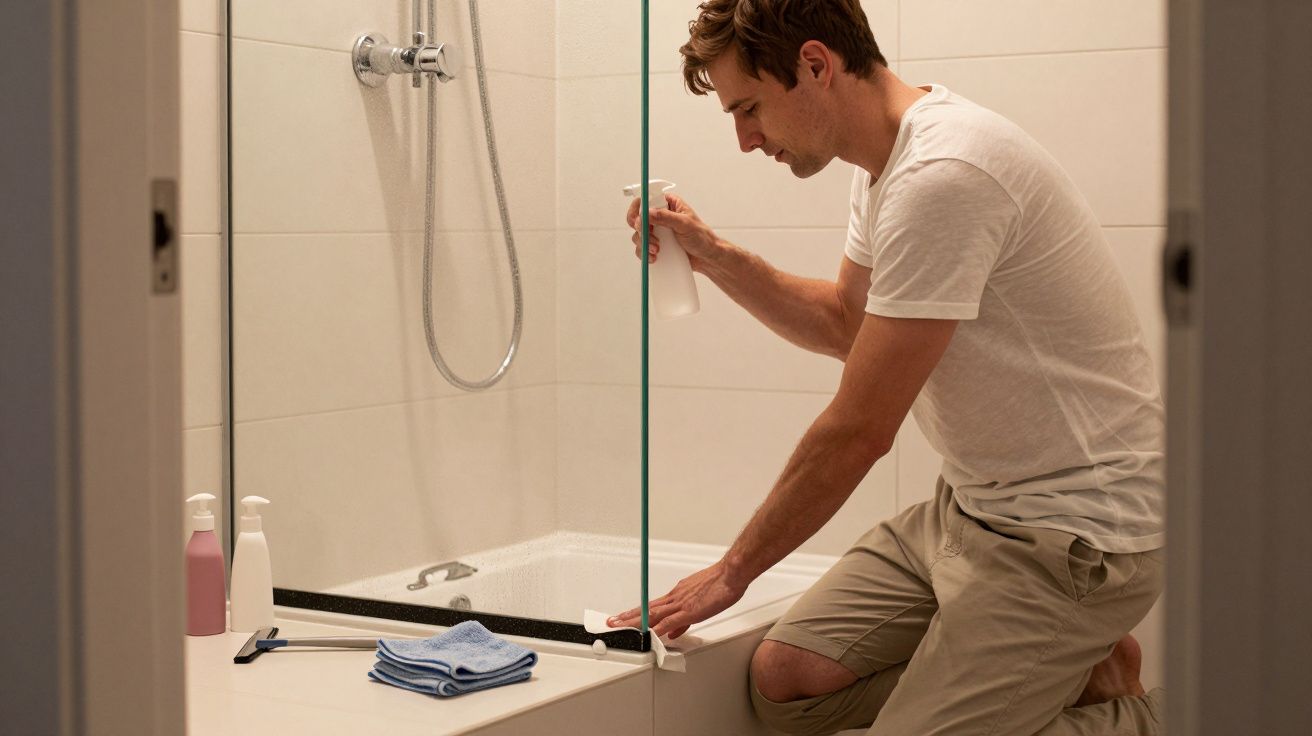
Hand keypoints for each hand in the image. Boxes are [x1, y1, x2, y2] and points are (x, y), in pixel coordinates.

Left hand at [607, 560, 747, 638]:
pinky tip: (649, 635)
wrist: (730, 573)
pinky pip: (669, 621)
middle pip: (646, 609)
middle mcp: (675, 598)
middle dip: (627, 617)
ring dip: (635, 621)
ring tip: (619, 626)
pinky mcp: (689, 611)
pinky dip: (658, 629)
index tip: (624, 618)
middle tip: (612, 622)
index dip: (637, 613)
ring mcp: (680, 604)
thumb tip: (675, 631)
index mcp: (677, 595)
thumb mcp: (700, 602)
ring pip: (652, 614)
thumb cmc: (720, 584)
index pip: (652, 606)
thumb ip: (685, 619)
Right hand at [625, 192, 721, 271]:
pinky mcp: (656, 244)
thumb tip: (648, 212)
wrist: (706, 257)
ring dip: (644, 243)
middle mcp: (661, 216)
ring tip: (657, 250)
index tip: (639, 220)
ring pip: (638, 234)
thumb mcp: (685, 224)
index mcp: (669, 204)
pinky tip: (655, 257)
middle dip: (641, 230)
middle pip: (638, 218)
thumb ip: (666, 217)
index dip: (638, 209)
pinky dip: (645, 253)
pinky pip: (642, 247)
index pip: (646, 199)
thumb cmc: (702, 237)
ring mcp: (657, 231)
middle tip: (649, 236)